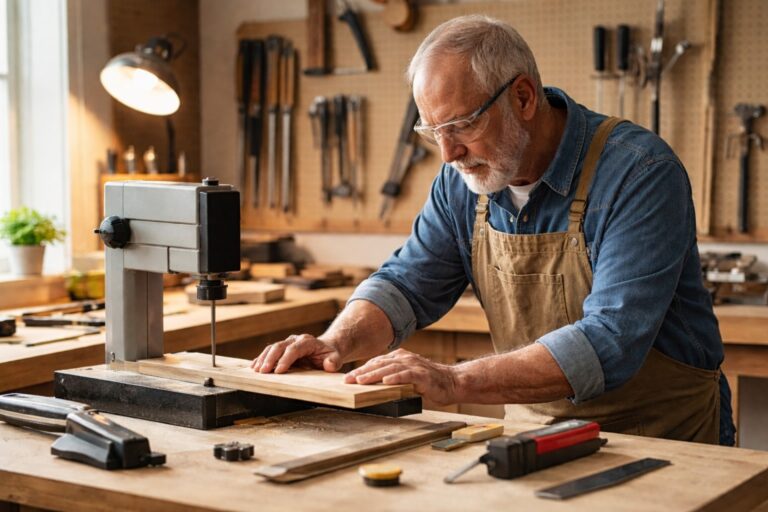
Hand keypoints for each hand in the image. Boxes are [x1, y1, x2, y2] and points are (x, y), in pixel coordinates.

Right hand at [251, 334, 341, 373]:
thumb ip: (333, 362)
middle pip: (279, 346)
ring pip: (272, 348)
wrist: (326, 349)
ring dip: (262, 359)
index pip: (294, 349)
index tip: (279, 371)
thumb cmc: (330, 355)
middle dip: (270, 359)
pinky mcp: (281, 349)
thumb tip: (328, 365)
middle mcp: (295, 340)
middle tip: (263, 371)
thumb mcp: (335, 358)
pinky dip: (260, 359)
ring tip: (256, 370)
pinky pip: (269, 352)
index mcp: (307, 342)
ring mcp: (287, 343)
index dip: (286, 359)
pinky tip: (253, 366)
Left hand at [344, 349, 458, 404]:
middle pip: (380, 364)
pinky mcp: (423, 375)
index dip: (362, 369)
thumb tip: (374, 386)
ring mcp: (414, 366)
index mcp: (401, 358)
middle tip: (347, 379)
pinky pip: (407, 375)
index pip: (377, 362)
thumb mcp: (407, 379)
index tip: (348, 377)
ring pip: (390, 369)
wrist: (453, 383)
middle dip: (362, 372)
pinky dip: (395, 378)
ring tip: (360, 381)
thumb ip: (394, 379)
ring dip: (374, 375)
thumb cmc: (429, 383)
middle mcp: (406, 359)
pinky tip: (386, 381)